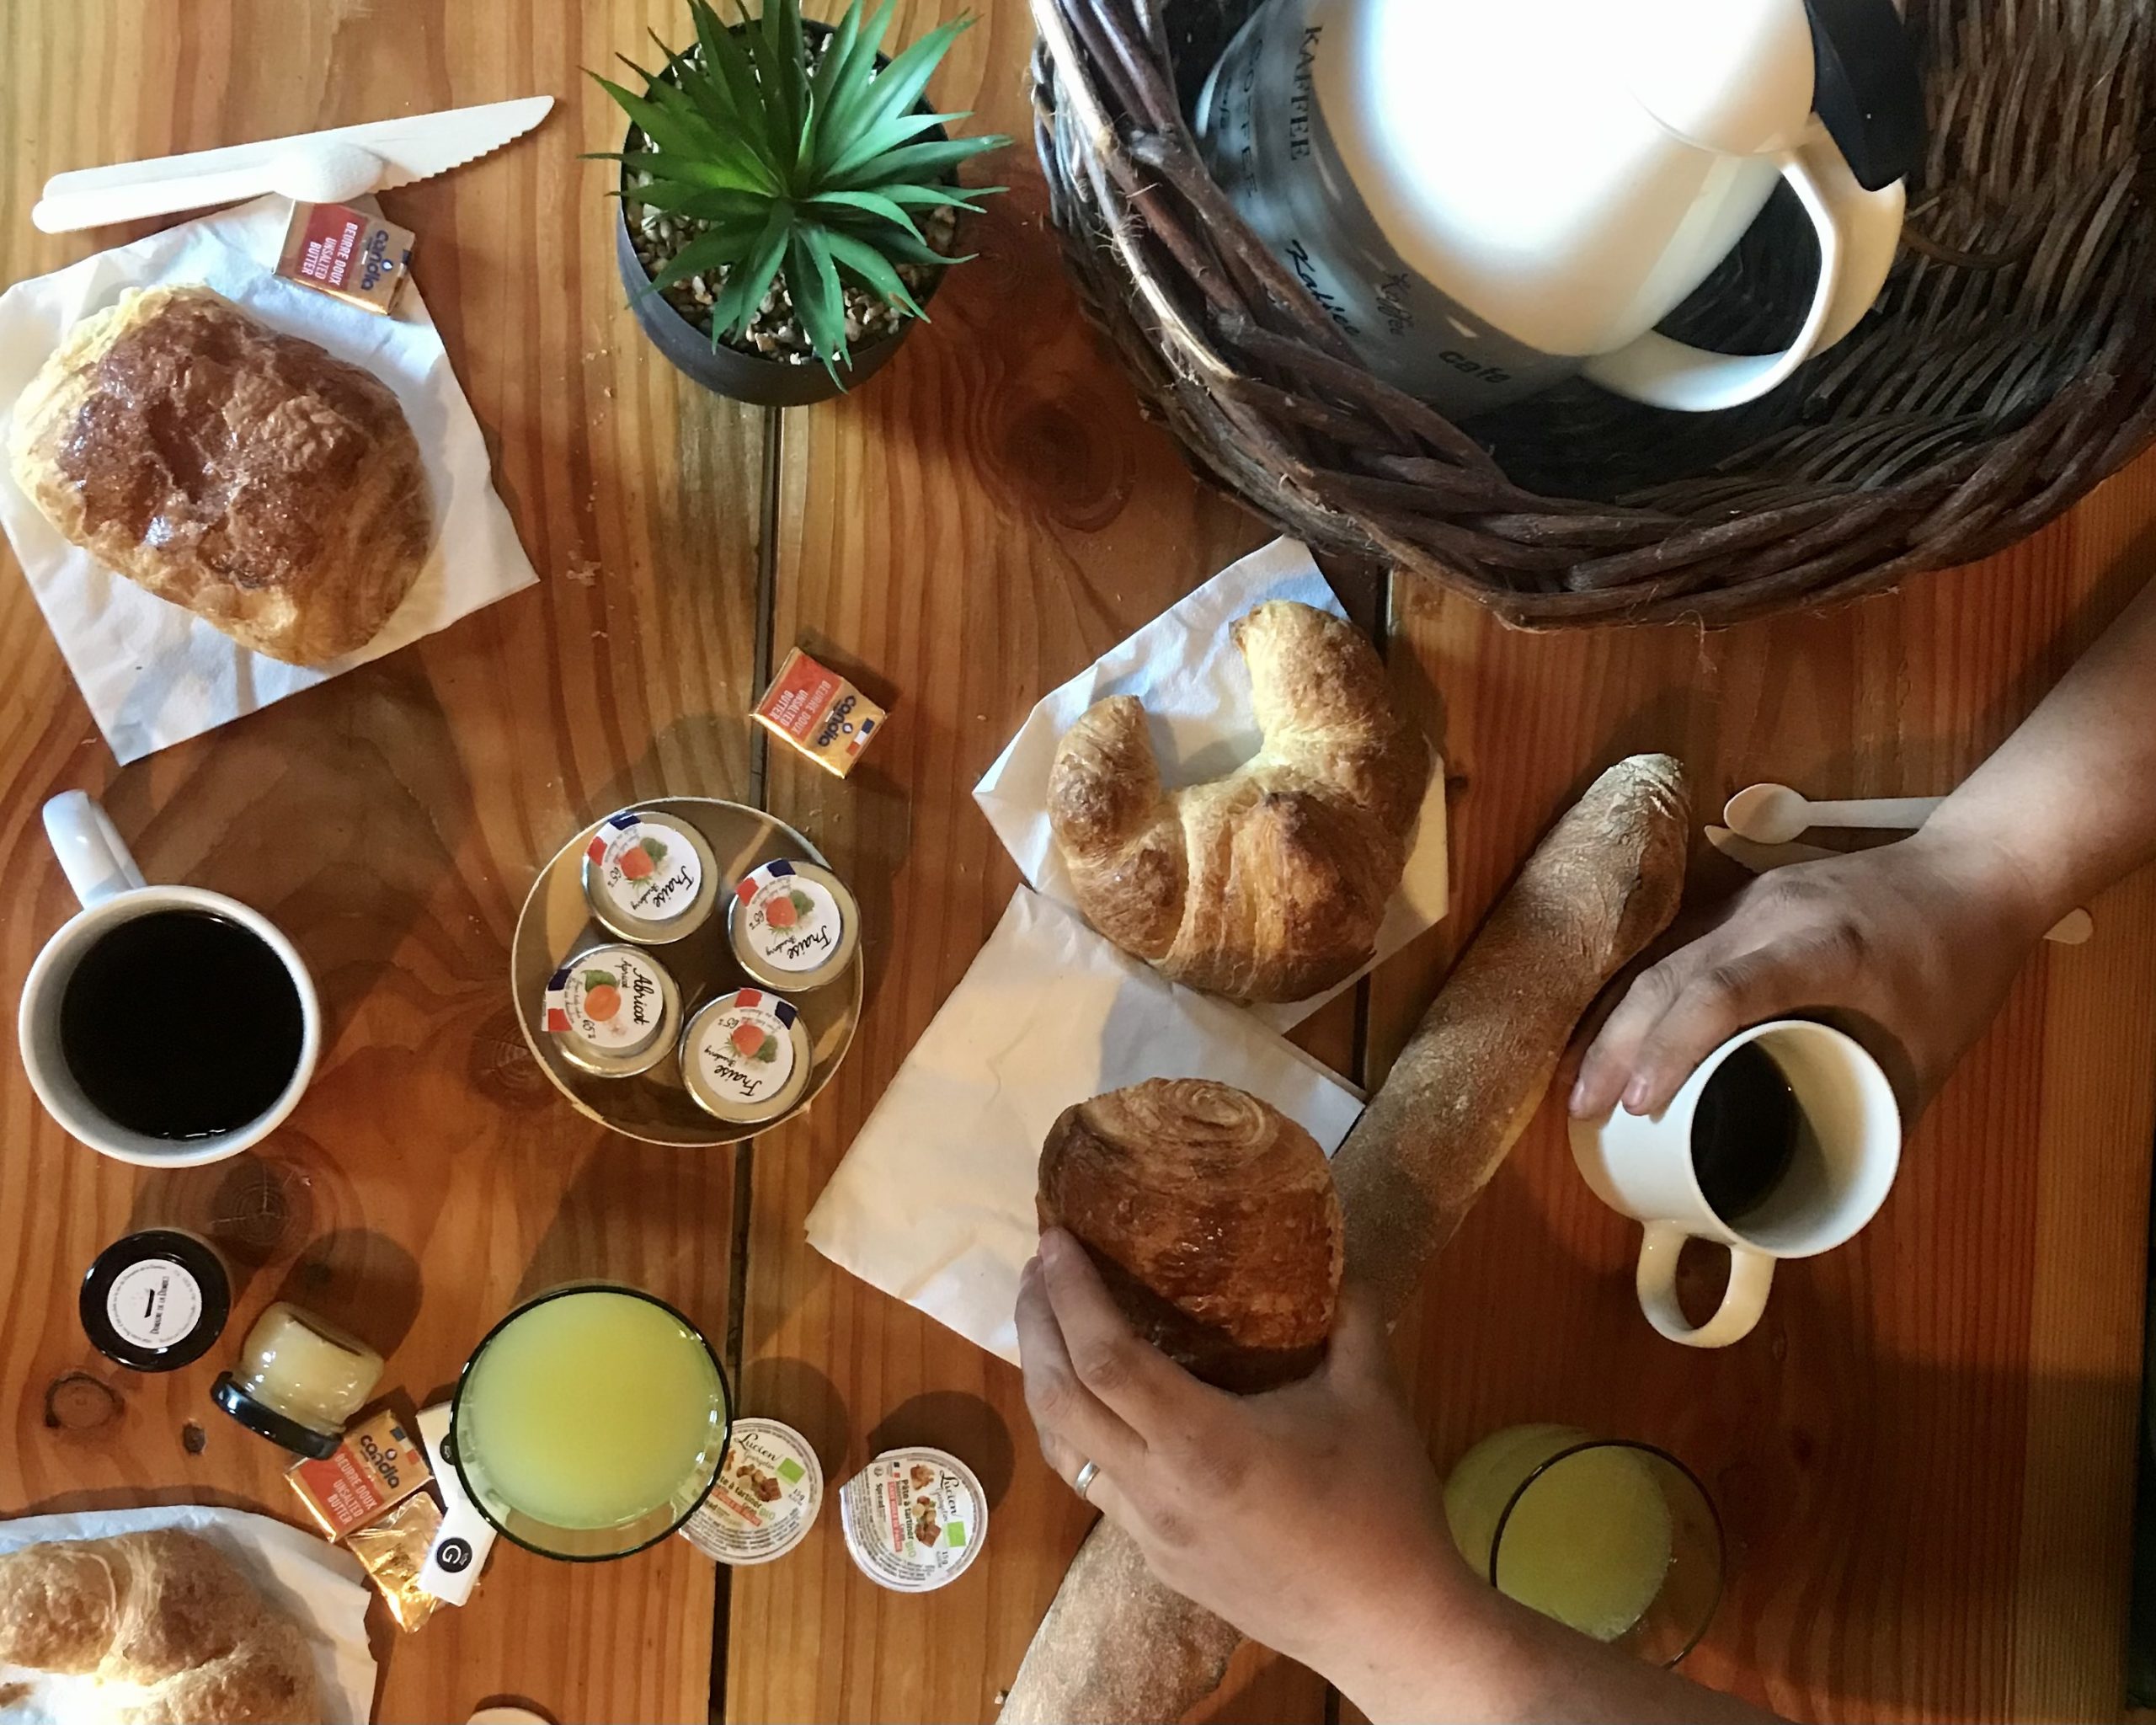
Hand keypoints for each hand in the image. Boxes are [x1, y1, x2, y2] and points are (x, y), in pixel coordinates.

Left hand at [1014, 1229, 1467, 1701]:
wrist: (1387, 1627)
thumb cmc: (1382, 1506)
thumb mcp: (1374, 1393)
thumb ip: (1351, 1312)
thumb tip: (1335, 1246)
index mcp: (1202, 1444)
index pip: (1104, 1358)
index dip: (1068, 1293)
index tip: (1054, 1240)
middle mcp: (1156, 1489)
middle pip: (1055, 1399)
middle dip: (1034, 1324)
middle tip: (1040, 1266)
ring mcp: (1148, 1532)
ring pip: (1061, 1449)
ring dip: (1043, 1379)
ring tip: (1052, 1324)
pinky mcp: (1156, 1559)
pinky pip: (1094, 1485)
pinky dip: (1078, 1428)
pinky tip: (1103, 1403)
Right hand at [1570, 826, 2051, 1120]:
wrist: (1975, 871)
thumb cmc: (1960, 968)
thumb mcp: (1930, 1055)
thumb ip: (1874, 1115)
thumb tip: (1820, 1187)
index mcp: (1824, 947)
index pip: (1725, 989)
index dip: (1673, 1046)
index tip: (1639, 1105)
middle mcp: (1771, 914)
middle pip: (1671, 974)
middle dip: (1617, 1045)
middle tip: (1585, 1110)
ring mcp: (1747, 899)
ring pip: (1660, 959)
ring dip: (1614, 1022)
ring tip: (1584, 1084)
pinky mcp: (1738, 901)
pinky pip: (1672, 950)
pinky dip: (1637, 999)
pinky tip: (1614, 1035)